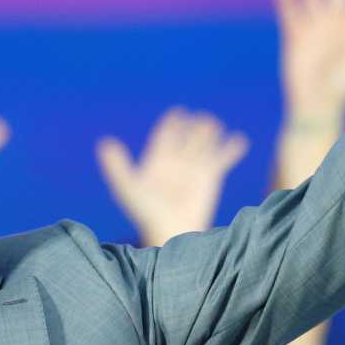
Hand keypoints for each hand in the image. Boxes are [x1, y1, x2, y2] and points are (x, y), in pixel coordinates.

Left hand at [97, 109, 247, 246]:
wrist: (171, 231)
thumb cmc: (147, 213)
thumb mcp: (128, 188)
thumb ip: (117, 166)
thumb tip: (105, 142)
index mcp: (157, 159)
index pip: (166, 134)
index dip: (172, 122)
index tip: (178, 113)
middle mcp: (177, 160)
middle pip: (187, 134)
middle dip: (194, 125)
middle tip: (199, 121)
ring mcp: (195, 167)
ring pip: (205, 141)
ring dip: (210, 131)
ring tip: (212, 126)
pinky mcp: (212, 176)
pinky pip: (224, 157)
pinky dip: (232, 148)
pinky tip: (239, 140)